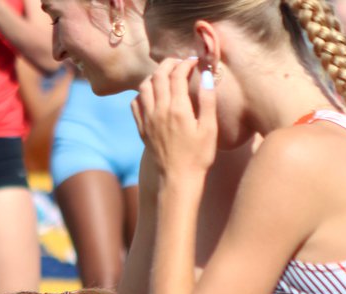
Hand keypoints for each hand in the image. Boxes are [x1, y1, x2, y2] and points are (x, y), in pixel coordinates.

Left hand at [131, 57, 217, 181]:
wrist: (178, 179)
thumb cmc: (198, 156)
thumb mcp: (209, 128)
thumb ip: (208, 100)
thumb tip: (206, 75)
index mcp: (178, 109)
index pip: (177, 75)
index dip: (185, 64)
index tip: (194, 62)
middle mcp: (160, 111)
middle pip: (158, 76)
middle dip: (169, 64)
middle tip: (179, 63)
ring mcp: (148, 120)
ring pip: (144, 87)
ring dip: (154, 76)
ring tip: (165, 76)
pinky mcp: (142, 129)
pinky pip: (135, 104)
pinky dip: (142, 93)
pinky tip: (152, 95)